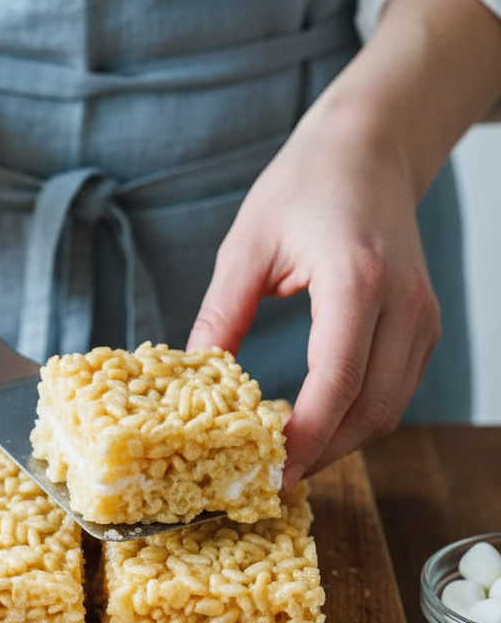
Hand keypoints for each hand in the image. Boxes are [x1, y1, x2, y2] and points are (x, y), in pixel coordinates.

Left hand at [187, 97, 439, 484]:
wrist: (371, 145)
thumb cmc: (307, 181)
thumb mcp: (247, 243)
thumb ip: (222, 313)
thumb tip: (197, 377)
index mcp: (357, 278)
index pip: (338, 381)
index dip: (307, 437)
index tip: (269, 469)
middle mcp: (403, 303)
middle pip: (372, 410)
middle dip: (323, 454)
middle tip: (271, 477)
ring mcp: (422, 316)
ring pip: (390, 409)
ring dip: (342, 442)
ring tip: (290, 458)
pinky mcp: (424, 323)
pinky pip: (397, 390)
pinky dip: (359, 417)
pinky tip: (319, 424)